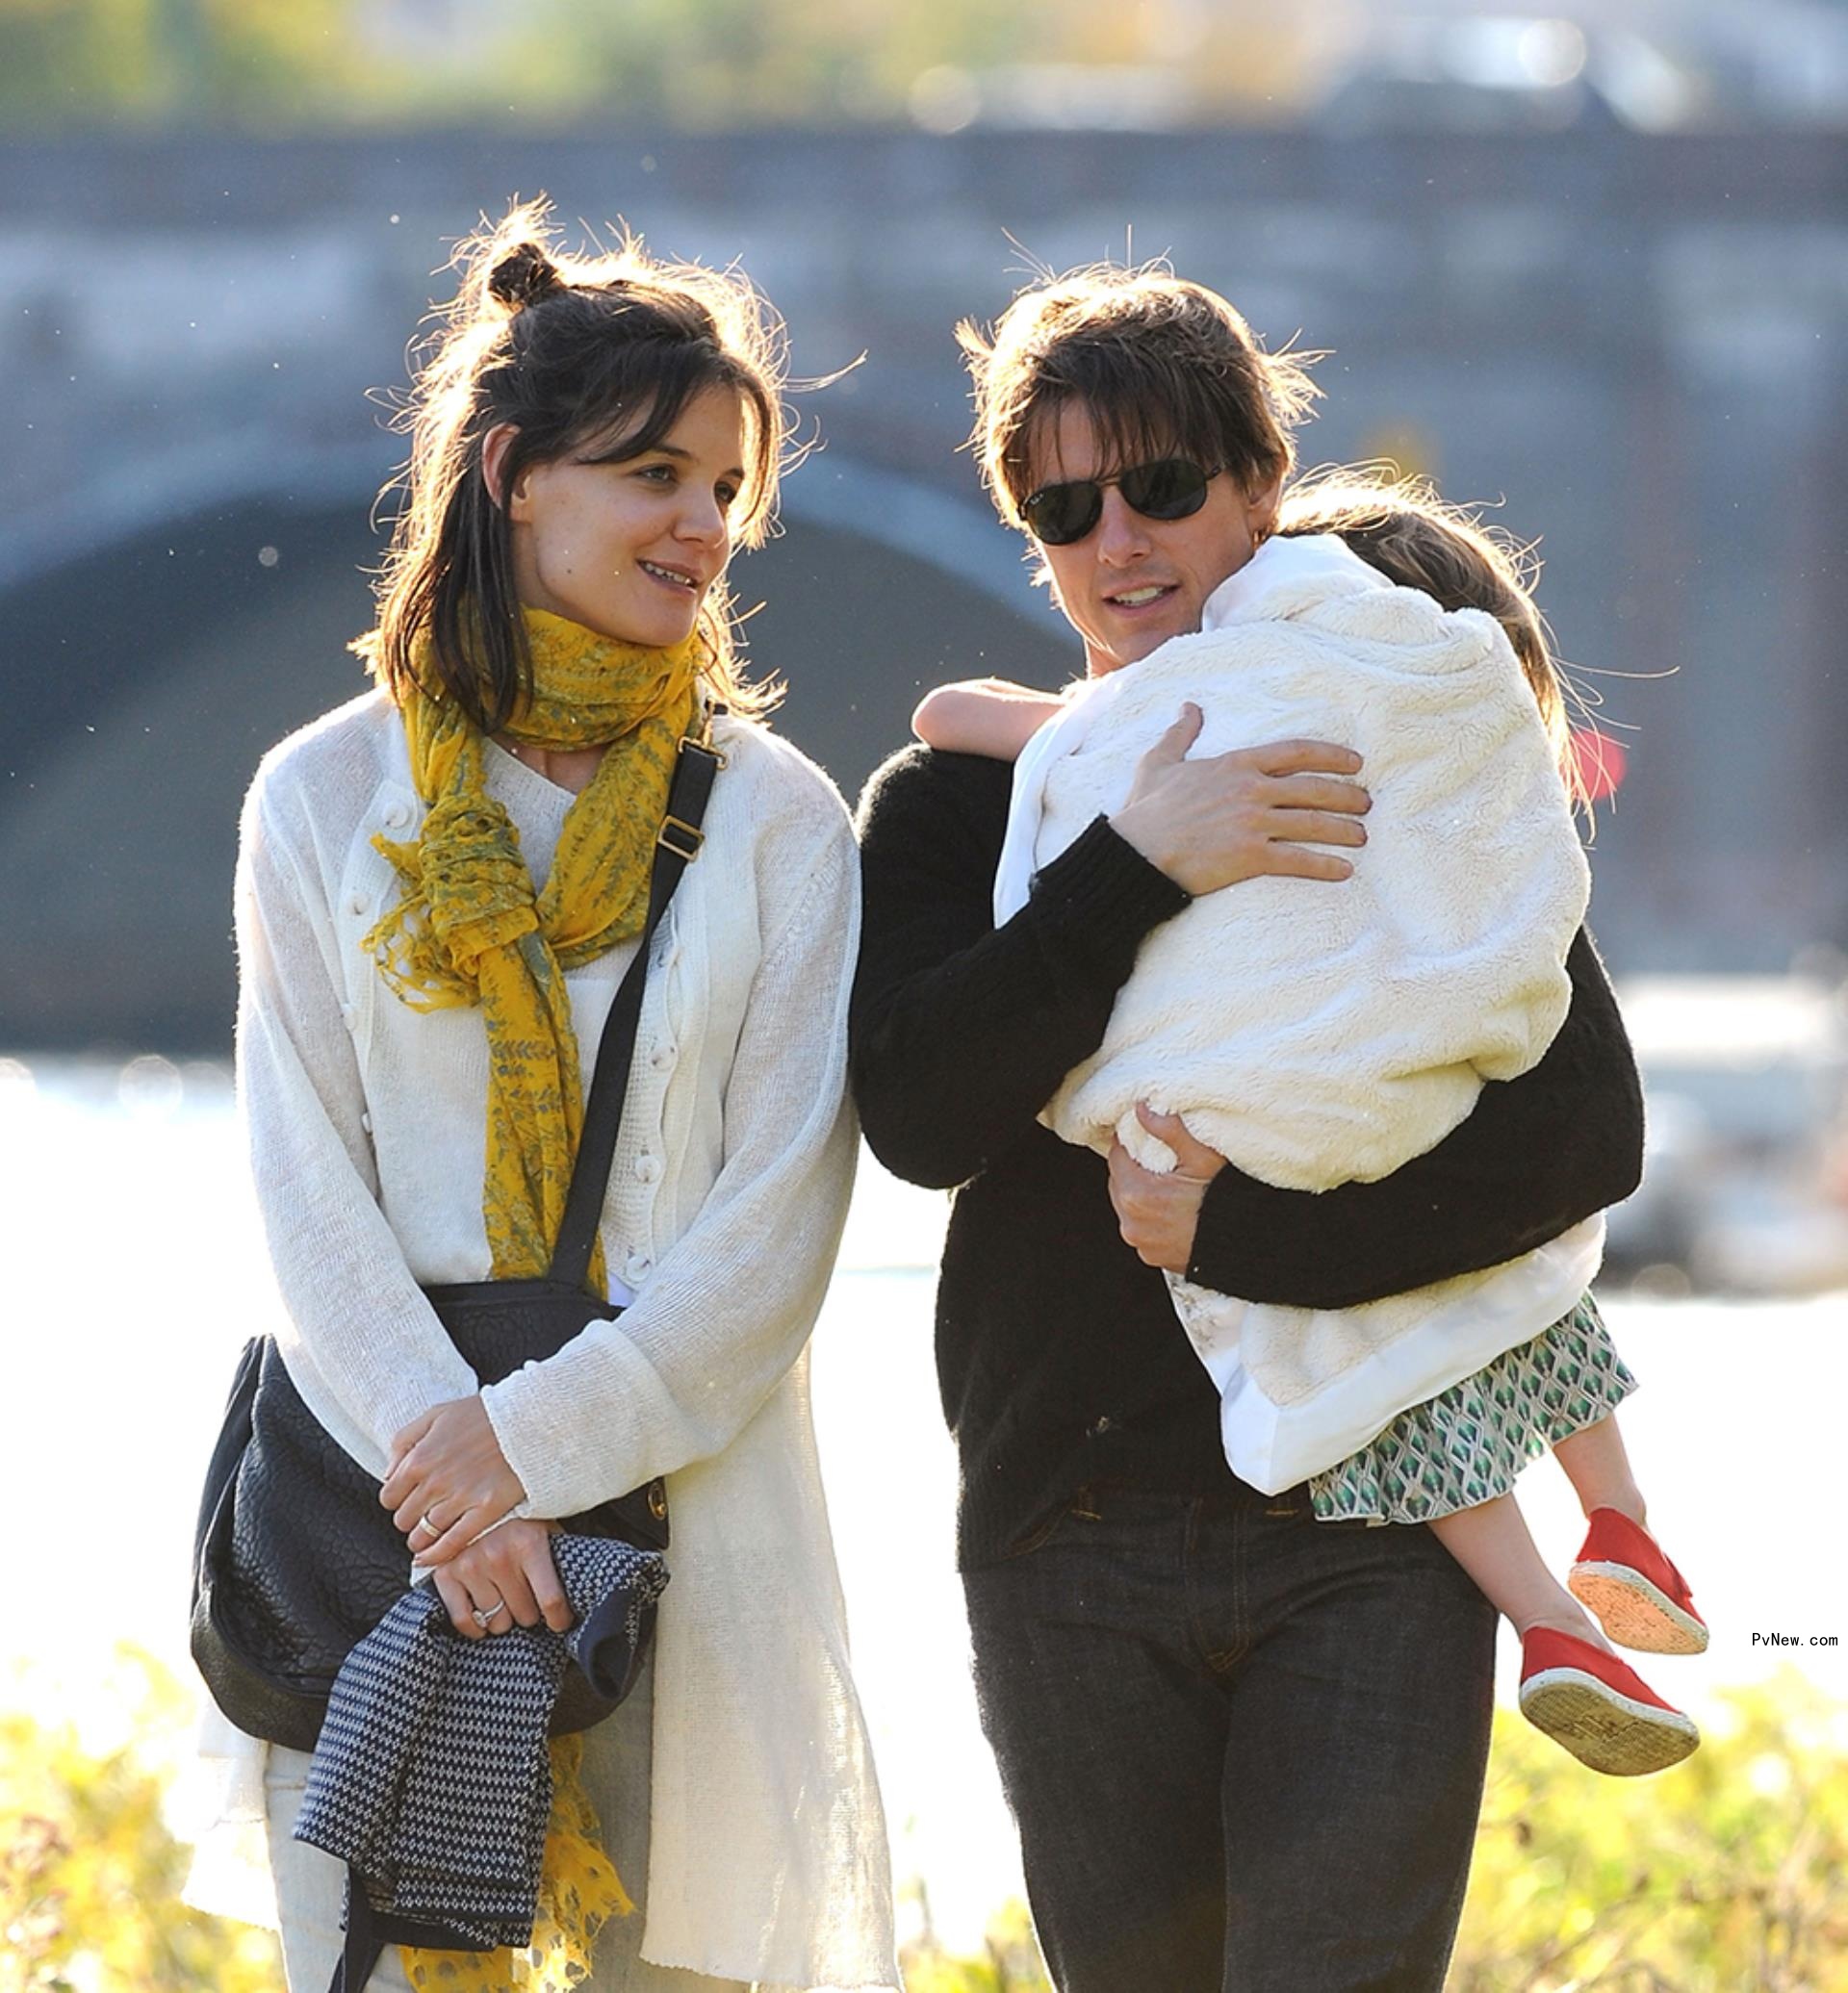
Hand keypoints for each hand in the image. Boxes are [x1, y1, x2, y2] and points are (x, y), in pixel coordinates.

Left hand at [380, 1396, 526, 1567]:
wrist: (527, 1420)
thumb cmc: (482, 1415)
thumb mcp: (436, 1414)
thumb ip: (404, 1441)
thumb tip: (389, 1473)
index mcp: (420, 1458)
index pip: (389, 1496)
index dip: (396, 1500)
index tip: (407, 1499)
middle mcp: (436, 1482)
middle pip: (404, 1518)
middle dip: (409, 1518)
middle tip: (420, 1515)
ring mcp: (461, 1498)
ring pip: (424, 1534)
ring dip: (421, 1539)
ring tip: (426, 1535)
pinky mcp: (485, 1511)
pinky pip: (453, 1542)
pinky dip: (437, 1555)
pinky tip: (431, 1557)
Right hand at [430, 1519, 573, 1640]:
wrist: (471, 1494)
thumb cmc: (515, 1514)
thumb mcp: (542, 1525)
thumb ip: (556, 1554)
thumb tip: (576, 1587)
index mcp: (528, 1543)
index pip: (550, 1600)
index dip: (559, 1619)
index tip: (560, 1622)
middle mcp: (499, 1556)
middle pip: (525, 1615)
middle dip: (530, 1613)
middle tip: (528, 1601)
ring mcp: (470, 1566)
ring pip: (497, 1621)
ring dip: (504, 1618)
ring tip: (506, 1603)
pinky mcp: (446, 1574)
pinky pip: (463, 1620)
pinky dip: (475, 1627)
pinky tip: (483, 1622)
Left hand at [1107, 1105, 1229, 1270]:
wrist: (1246, 1242)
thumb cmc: (1227, 1200)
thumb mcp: (1203, 1156)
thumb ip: (1169, 1129)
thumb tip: (1142, 1109)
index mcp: (1138, 1194)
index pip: (1116, 1156)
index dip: (1128, 1142)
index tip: (1142, 1137)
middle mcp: (1133, 1222)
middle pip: (1119, 1182)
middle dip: (1132, 1168)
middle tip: (1156, 1160)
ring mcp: (1142, 1242)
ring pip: (1128, 1207)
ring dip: (1139, 1194)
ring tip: (1166, 1185)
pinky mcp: (1152, 1256)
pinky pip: (1142, 1229)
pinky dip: (1149, 1217)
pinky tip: (1171, 1210)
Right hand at [1109, 706, 1368, 896]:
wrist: (1134, 852)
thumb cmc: (1145, 810)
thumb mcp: (1159, 762)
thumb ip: (1180, 733)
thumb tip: (1189, 707)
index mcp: (1236, 764)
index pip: (1297, 752)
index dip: (1332, 756)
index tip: (1356, 763)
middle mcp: (1251, 790)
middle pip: (1314, 789)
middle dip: (1347, 796)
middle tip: (1367, 804)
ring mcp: (1252, 824)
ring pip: (1313, 824)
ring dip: (1344, 831)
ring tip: (1362, 837)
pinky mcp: (1249, 857)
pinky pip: (1298, 860)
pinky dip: (1325, 866)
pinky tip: (1345, 870)